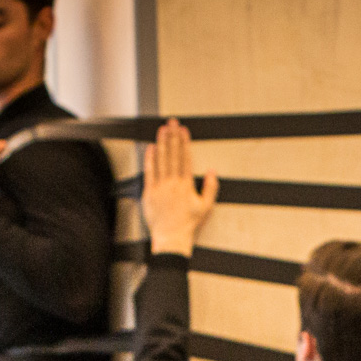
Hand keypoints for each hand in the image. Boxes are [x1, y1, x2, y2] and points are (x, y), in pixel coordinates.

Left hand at [142, 119, 218, 256]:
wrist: (171, 238)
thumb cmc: (188, 225)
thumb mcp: (205, 207)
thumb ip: (210, 187)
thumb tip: (212, 171)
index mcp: (186, 185)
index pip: (185, 158)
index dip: (184, 142)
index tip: (183, 130)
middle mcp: (173, 183)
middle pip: (173, 154)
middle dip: (172, 137)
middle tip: (172, 122)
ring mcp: (160, 187)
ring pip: (161, 160)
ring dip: (162, 143)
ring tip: (162, 129)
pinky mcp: (149, 192)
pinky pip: (149, 171)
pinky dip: (150, 159)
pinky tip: (151, 147)